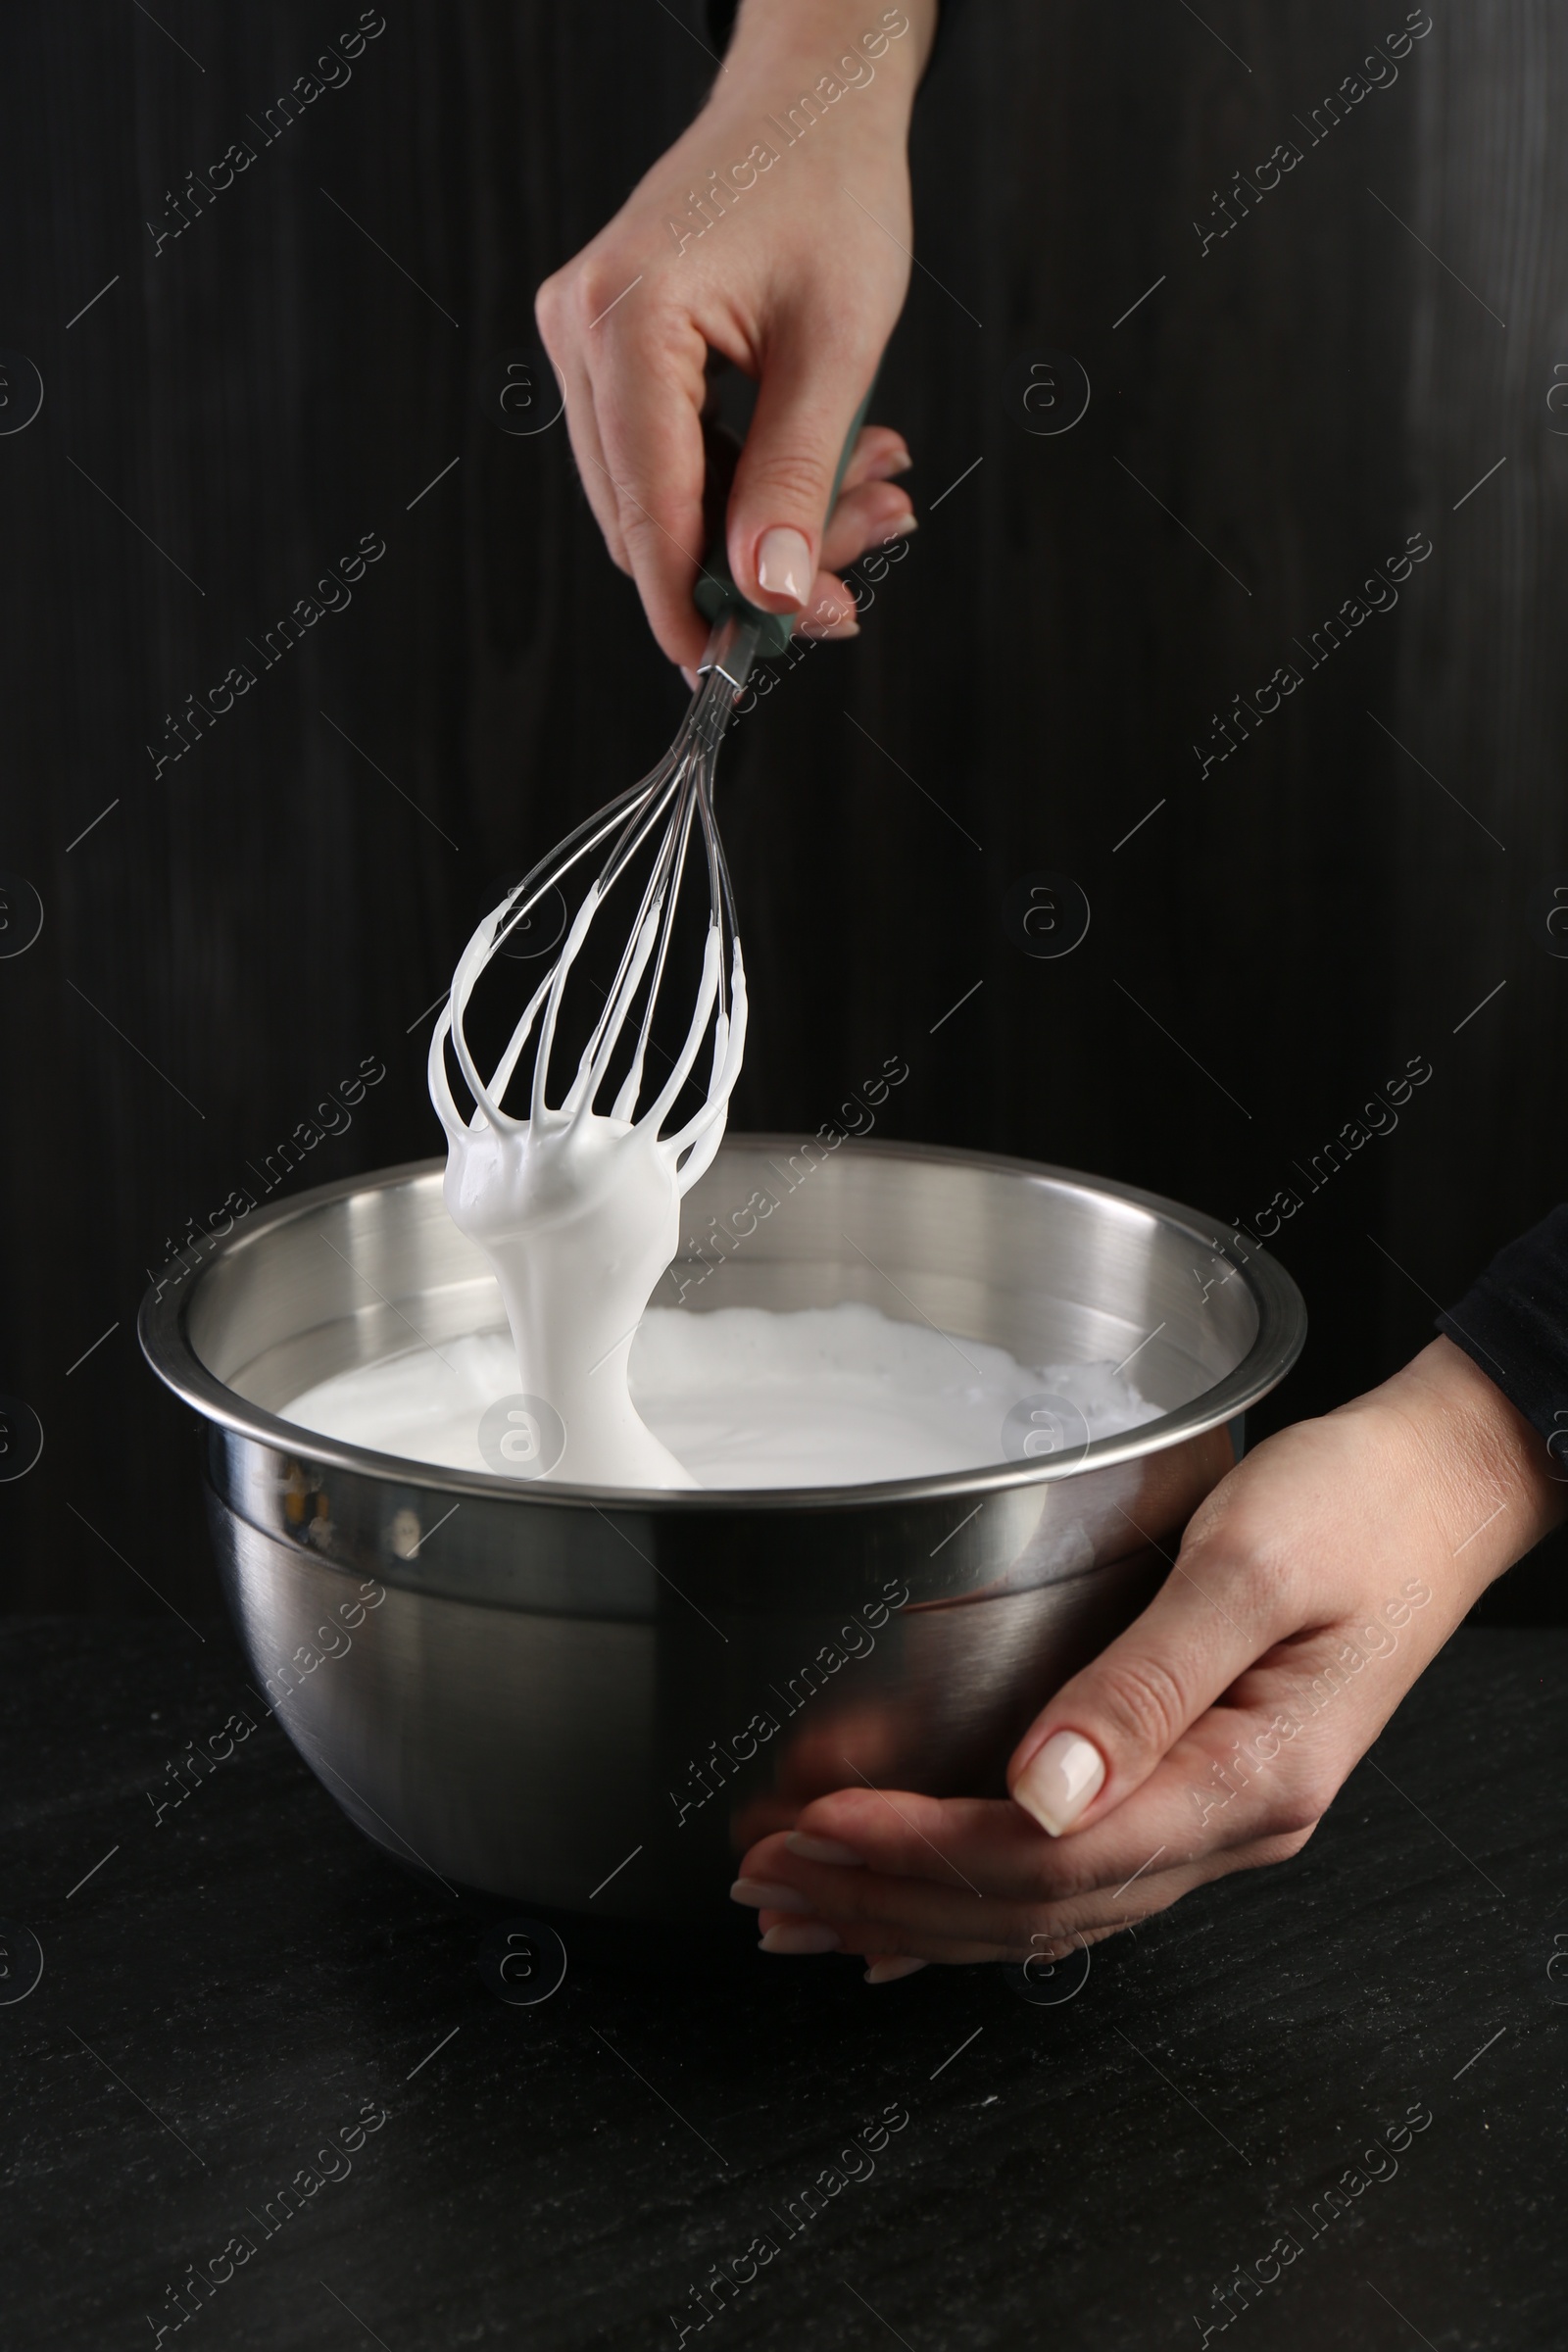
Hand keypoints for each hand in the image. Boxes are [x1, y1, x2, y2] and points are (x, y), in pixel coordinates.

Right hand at [535, 1, 935, 669]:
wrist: (813, 97)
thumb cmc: (830, 187)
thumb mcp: (838, 348)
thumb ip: (797, 479)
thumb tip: (767, 594)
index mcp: (625, 318)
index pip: (647, 510)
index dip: (688, 607)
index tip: (729, 677)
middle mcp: (582, 330)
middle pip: (651, 518)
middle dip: (755, 565)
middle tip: (856, 578)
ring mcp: (587, 341)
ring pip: (666, 500)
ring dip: (768, 526)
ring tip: (875, 495)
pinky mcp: (613, 351)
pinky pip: (673, 460)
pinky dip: (754, 484)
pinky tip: (838, 468)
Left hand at [733, 1338, 1565, 1980]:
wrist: (1442, 1487)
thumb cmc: (1360, 1508)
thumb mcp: (1250, 1570)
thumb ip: (1145, 1681)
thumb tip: (1041, 1789)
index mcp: (1246, 1779)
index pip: (1052, 1859)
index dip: (922, 1851)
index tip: (820, 1824)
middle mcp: (1231, 1821)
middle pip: (1034, 1905)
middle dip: (891, 1898)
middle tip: (769, 1880)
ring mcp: (1217, 1814)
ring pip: (1045, 1906)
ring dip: (919, 1912)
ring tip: (806, 1908)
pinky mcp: (1197, 1782)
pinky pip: (1075, 1876)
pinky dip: (981, 1899)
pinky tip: (916, 1921)